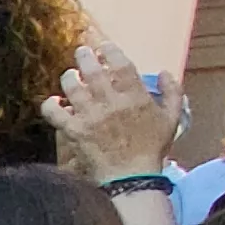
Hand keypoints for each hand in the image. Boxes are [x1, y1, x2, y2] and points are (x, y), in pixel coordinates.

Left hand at [46, 37, 178, 177]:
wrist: (132, 178)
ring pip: (72, 87)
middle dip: (84, 56)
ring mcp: (91, 116)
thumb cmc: (152, 149)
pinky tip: (54, 102)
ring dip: (69, 77)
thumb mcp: (172, 119)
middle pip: (91, 70)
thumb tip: (165, 72)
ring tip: (70, 76)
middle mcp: (111, 103)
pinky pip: (54, 112)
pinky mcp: (75, 131)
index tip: (103, 47)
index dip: (109, 50)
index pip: (120, 63)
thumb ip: (173, 92)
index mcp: (135, 96)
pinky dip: (51, 104)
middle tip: (81, 52)